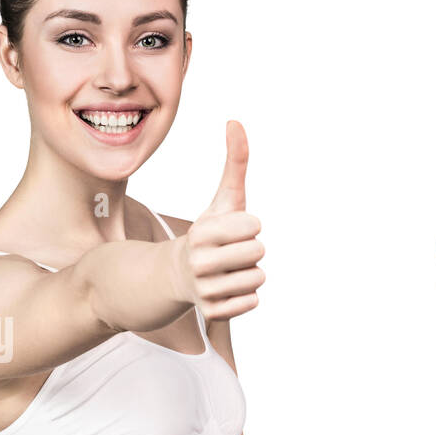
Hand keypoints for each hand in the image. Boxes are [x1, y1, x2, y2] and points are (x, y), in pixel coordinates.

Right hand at [172, 120, 265, 321]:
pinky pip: (253, 302)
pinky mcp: (213, 313)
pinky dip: (247, 295)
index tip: (234, 229)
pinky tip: (228, 288)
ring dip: (250, 273)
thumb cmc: (210, 233)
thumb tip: (235, 121)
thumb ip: (235, 163)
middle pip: (258, 253)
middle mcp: (199, 263)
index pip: (254, 226)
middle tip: (231, 252)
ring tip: (229, 269)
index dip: (250, 225)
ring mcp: (205, 290)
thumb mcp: (223, 198)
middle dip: (251, 250)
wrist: (177, 275)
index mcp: (202, 233)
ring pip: (258, 278)